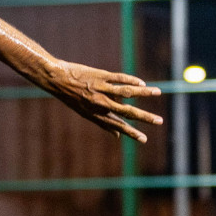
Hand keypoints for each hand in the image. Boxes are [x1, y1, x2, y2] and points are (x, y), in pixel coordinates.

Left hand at [39, 61, 162, 143]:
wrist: (55, 78)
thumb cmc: (71, 96)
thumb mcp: (84, 112)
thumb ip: (103, 122)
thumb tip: (117, 135)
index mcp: (95, 114)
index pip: (117, 125)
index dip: (131, 133)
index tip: (144, 139)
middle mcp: (99, 103)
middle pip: (126, 112)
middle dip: (144, 117)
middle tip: (160, 121)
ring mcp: (100, 89)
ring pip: (126, 92)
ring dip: (144, 93)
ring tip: (158, 93)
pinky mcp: (100, 76)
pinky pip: (119, 78)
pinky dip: (131, 81)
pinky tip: (142, 83)